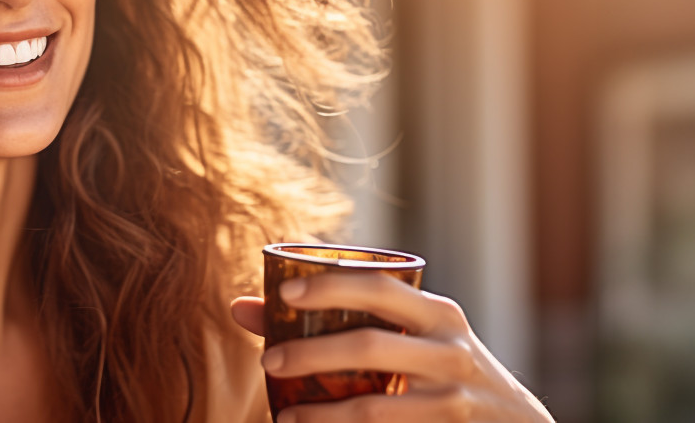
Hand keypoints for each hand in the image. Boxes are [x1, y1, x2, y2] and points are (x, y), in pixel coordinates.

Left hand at [230, 273, 553, 421]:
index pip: (379, 286)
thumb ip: (339, 319)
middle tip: (269, 361)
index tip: (285, 292)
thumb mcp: (409, 337)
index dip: (331, 286)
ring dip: (322, 413)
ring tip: (285, 416)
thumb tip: (239, 306)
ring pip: (375, 406)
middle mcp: (450, 348)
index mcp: (437, 312)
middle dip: (312, 353)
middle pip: (370, 344)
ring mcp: (455, 396)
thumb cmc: (442, 369)